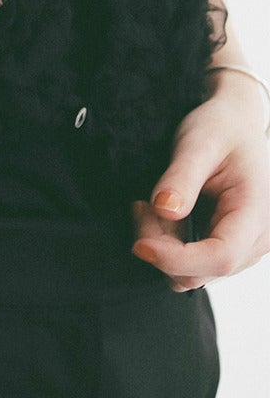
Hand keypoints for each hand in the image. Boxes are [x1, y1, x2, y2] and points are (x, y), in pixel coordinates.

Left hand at [131, 72, 269, 289]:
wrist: (236, 124)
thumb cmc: (221, 128)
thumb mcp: (198, 143)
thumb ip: (182, 177)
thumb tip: (165, 210)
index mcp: (256, 212)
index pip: (220, 257)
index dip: (177, 259)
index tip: (140, 245)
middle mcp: (257, 239)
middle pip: (202, 271)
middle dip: (161, 248)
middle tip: (140, 206)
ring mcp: (244, 247)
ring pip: (194, 273)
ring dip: (163, 247)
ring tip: (149, 206)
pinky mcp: (228, 247)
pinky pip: (194, 264)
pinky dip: (170, 246)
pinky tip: (161, 215)